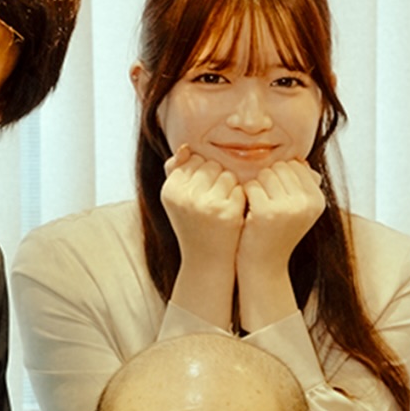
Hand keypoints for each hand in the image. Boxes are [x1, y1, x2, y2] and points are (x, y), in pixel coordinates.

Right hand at [160, 146, 246, 326]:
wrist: (206, 262)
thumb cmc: (192, 226)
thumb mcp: (177, 200)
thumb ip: (175, 171)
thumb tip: (185, 148)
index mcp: (170, 190)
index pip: (193, 159)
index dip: (201, 174)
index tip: (200, 193)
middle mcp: (185, 196)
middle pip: (211, 165)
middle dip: (216, 179)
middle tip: (212, 201)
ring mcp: (206, 204)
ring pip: (227, 175)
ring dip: (229, 187)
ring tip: (221, 207)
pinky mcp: (227, 213)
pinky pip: (239, 188)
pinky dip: (239, 198)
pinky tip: (232, 213)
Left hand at [240, 158, 324, 270]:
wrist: (264, 266)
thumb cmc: (277, 234)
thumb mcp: (298, 211)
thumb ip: (303, 186)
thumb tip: (301, 161)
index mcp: (317, 201)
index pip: (296, 165)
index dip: (281, 176)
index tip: (277, 195)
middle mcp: (306, 203)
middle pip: (280, 167)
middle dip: (268, 179)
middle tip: (265, 201)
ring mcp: (287, 208)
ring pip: (265, 174)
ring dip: (257, 186)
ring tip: (258, 206)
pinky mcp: (266, 213)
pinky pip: (251, 186)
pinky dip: (246, 195)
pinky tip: (248, 210)